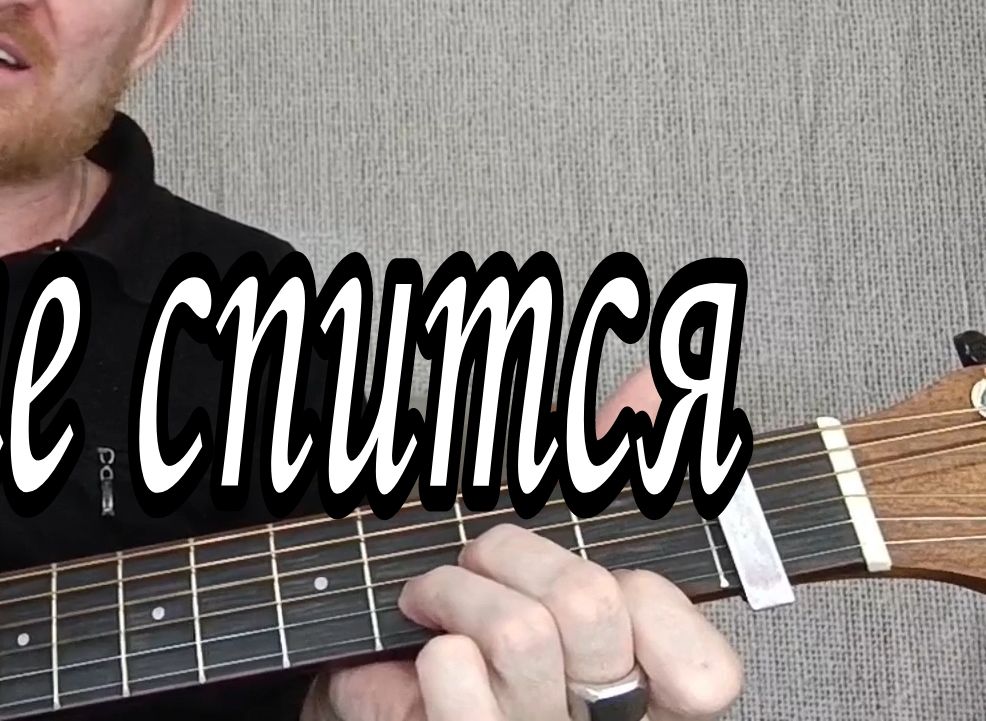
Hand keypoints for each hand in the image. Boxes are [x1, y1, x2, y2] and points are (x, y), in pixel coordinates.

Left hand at [304, 366, 742, 720]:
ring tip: (433, 597)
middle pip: (592, 609)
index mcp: (644, 695)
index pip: (705, 673)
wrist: (373, 686)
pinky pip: (454, 670)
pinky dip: (427, 635)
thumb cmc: (474, 616)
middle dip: (514, 555)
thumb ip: (609, 466)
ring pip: (523, 633)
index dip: (647, 603)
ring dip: (457, 589)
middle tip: (475, 561)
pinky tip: (417, 645)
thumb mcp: (549, 541)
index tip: (598, 585)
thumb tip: (653, 388)